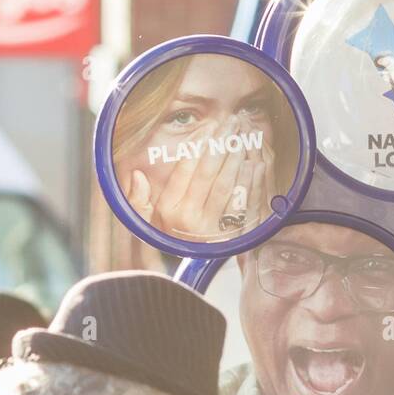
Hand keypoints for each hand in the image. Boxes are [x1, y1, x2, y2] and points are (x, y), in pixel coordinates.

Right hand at [124, 113, 273, 239]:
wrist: (188, 271)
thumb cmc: (168, 236)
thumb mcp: (145, 221)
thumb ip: (137, 199)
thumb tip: (137, 176)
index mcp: (170, 210)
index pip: (185, 169)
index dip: (198, 145)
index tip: (209, 127)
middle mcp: (190, 218)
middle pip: (209, 173)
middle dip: (221, 144)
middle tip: (232, 123)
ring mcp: (213, 227)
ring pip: (228, 185)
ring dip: (238, 158)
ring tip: (244, 136)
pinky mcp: (232, 234)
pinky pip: (244, 203)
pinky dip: (252, 182)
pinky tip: (257, 164)